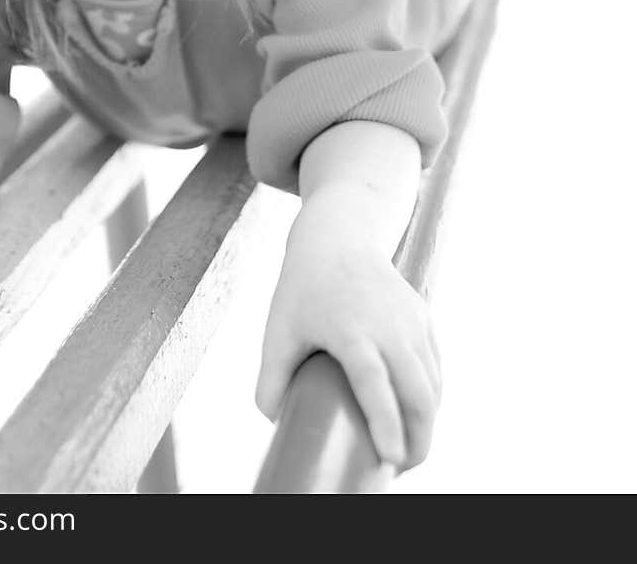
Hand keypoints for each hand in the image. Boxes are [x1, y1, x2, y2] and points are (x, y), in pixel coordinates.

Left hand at [255, 192, 440, 469]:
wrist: (338, 236)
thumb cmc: (302, 288)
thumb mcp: (278, 329)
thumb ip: (271, 377)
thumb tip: (272, 421)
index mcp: (351, 328)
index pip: (376, 383)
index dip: (385, 423)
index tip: (389, 460)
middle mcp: (389, 325)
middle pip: (418, 393)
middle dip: (418, 441)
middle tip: (399, 470)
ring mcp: (411, 320)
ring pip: (433, 385)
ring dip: (427, 424)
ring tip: (405, 452)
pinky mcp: (423, 318)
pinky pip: (435, 368)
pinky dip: (431, 399)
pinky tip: (417, 420)